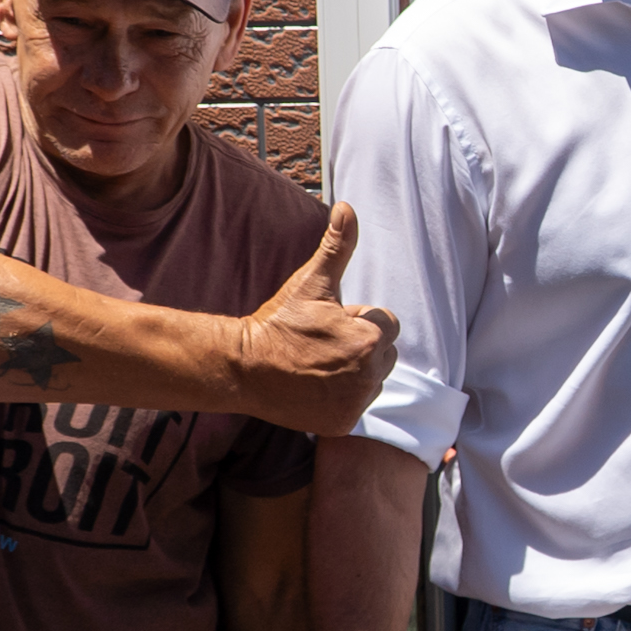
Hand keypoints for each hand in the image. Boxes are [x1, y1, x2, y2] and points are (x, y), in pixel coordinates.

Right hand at [240, 205, 400, 434]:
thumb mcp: (311, 283)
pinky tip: (316, 386)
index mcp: (369, 338)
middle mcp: (369, 374)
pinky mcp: (343, 423)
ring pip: (373, 378)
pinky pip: (357, 403)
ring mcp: (356, 402)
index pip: (385, 322)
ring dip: (356, 370)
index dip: (357, 318)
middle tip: (322, 343)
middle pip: (384, 352)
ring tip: (319, 364)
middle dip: (360, 345)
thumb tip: (347, 208)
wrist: (244, 368)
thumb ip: (337, 247)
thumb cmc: (279, 321)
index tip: (328, 323)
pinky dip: (343, 397)